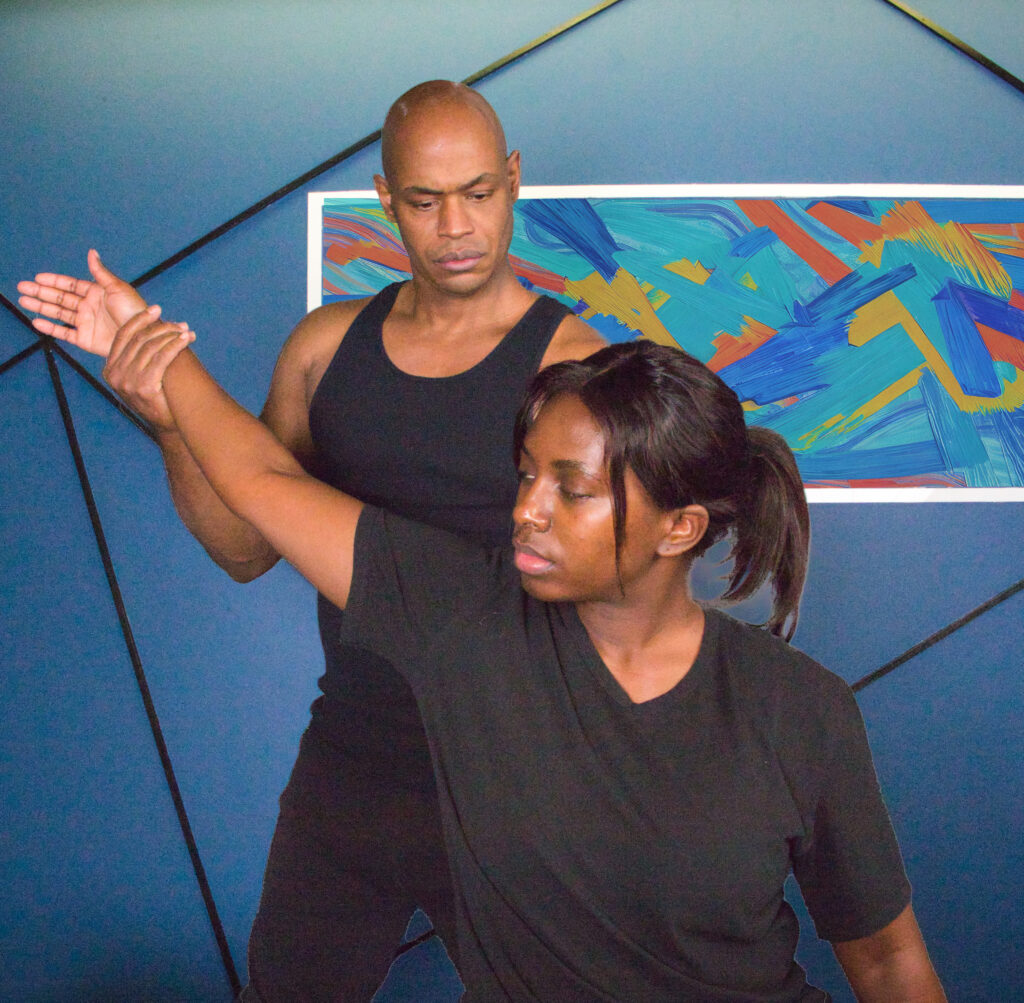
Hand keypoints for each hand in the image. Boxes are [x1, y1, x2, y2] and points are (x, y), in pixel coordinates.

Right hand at [17, 249, 147, 355]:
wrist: (141, 336)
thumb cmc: (134, 311)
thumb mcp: (117, 288)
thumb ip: (100, 272)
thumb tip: (92, 252)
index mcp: (97, 293)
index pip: (70, 285)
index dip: (54, 281)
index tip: (38, 277)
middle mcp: (89, 307)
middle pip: (60, 298)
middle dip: (41, 292)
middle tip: (22, 287)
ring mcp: (86, 323)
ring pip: (58, 314)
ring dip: (41, 307)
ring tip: (24, 301)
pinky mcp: (85, 339)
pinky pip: (64, 333)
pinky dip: (50, 328)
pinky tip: (36, 321)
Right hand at [102, 305, 196, 431]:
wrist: (169, 424)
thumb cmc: (159, 396)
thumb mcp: (141, 375)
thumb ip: (140, 355)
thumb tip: (154, 326)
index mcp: (110, 369)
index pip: (122, 336)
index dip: (140, 320)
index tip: (156, 309)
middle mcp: (115, 375)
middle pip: (138, 340)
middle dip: (161, 328)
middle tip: (180, 323)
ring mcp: (127, 383)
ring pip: (150, 348)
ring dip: (171, 336)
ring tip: (187, 331)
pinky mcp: (143, 388)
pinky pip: (160, 359)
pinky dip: (174, 346)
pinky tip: (186, 340)